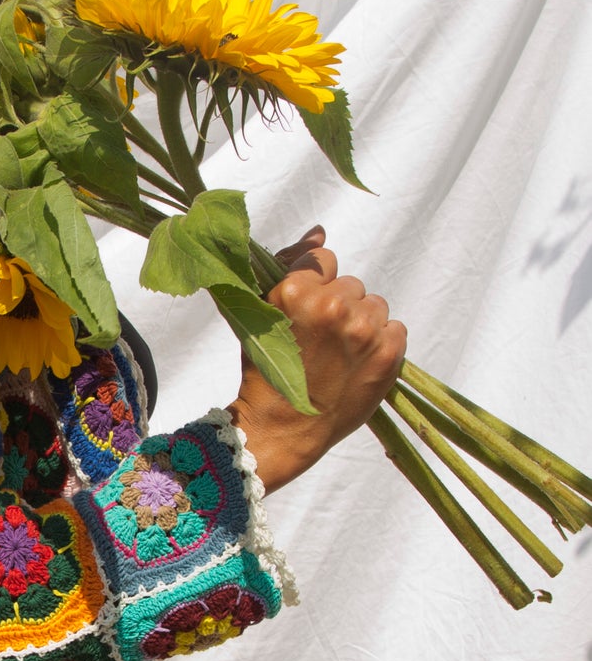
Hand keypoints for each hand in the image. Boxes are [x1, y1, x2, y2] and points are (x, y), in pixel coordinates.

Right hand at [227, 225, 406, 493]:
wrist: (283, 430)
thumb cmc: (265, 375)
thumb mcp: (263, 316)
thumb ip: (291, 267)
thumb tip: (320, 230)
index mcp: (297, 291)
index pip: (322, 259)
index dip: (314, 286)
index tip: (306, 313)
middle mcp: (334, 305)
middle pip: (350, 284)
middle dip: (338, 307)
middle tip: (321, 343)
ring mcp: (365, 329)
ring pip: (375, 305)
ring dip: (362, 325)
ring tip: (340, 356)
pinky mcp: (390, 352)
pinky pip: (396, 328)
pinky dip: (382, 344)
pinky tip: (358, 365)